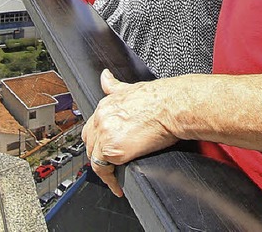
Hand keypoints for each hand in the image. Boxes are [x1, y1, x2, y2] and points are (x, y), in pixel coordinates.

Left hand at [82, 69, 179, 196]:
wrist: (172, 105)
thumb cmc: (160, 98)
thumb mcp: (130, 88)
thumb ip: (114, 85)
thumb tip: (105, 76)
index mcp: (105, 105)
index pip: (92, 127)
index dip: (98, 140)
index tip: (105, 149)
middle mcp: (102, 118)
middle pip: (89, 143)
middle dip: (98, 154)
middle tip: (110, 165)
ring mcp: (106, 134)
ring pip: (94, 158)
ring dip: (103, 169)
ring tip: (114, 178)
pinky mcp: (114, 150)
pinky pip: (103, 170)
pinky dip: (110, 180)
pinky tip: (117, 185)